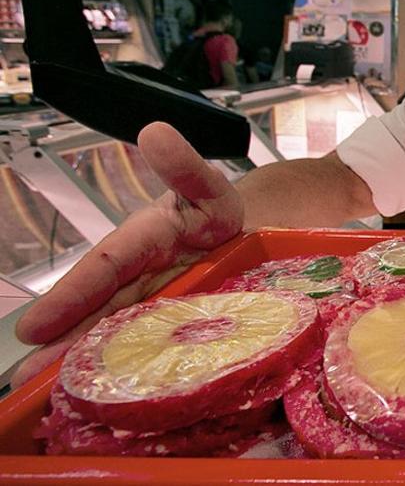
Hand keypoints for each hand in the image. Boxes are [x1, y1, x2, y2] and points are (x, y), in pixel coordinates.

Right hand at [11, 122, 243, 386]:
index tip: (35, 326)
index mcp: (142, 242)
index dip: (72, 295)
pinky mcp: (175, 330)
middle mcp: (139, 279)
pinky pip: (148, 351)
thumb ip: (184, 166)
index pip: (105, 266)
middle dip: (64, 343)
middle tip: (27, 377)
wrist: (252, 236)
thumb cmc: (218, 213)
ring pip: (115, 336)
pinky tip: (104, 396)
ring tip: (47, 394)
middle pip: (99, 312)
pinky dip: (125, 373)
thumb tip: (156, 133)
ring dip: (83, 363)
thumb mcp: (207, 187)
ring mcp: (156, 307)